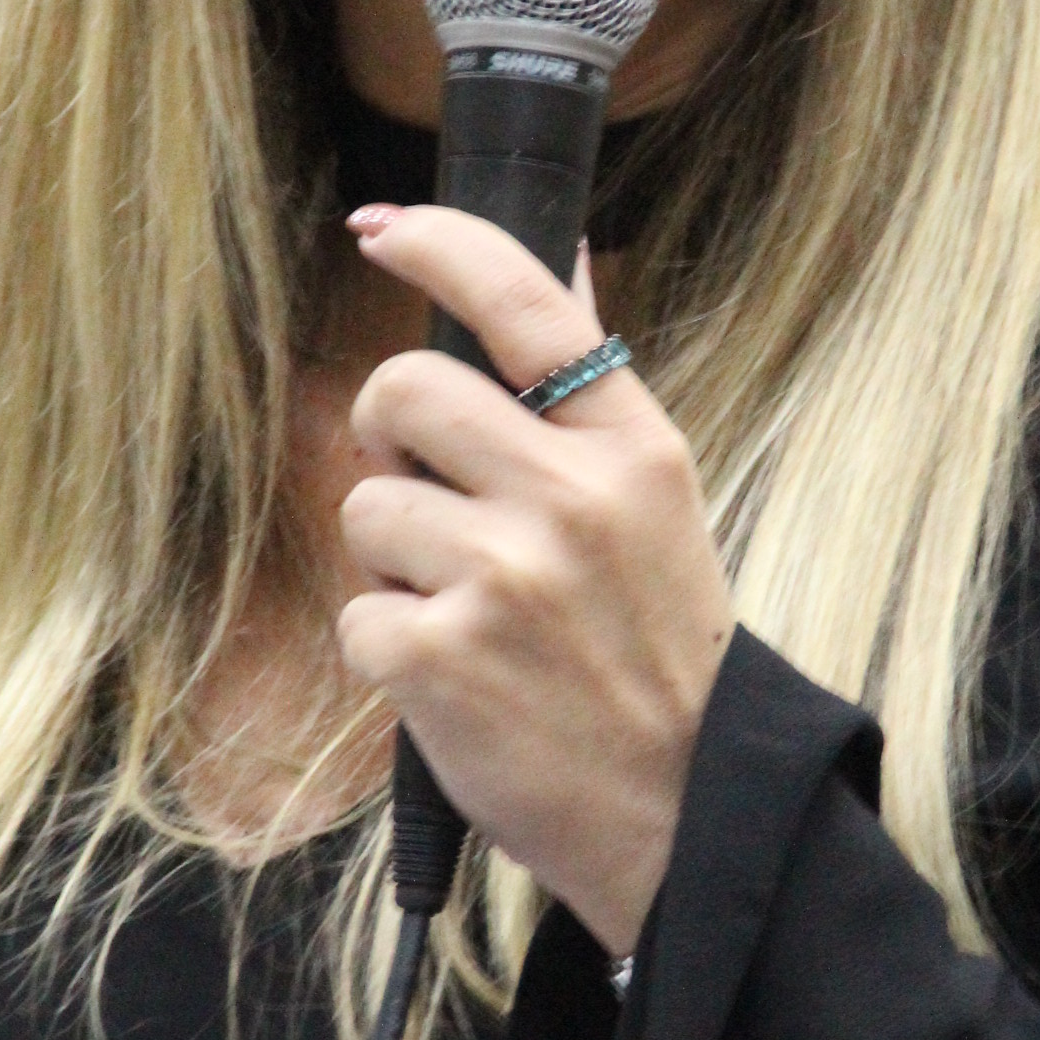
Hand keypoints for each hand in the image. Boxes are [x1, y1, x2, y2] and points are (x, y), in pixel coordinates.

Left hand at [334, 205, 732, 955]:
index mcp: (635, 450)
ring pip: (368, 506)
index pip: (527, 302)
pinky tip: (455, 684)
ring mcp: (504, 576)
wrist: (683, 814)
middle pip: (405, 388)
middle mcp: (572, 498)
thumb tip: (569, 258)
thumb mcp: (659, 510)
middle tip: (428, 494)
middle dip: (388, 435)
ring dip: (395, 562)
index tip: (385, 226)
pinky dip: (389, 652)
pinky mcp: (440, 656)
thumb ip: (594, 393)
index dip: (443, 243)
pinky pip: (357, 611)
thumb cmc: (658, 659)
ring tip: (469, 617)